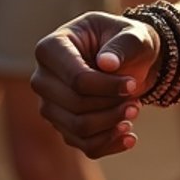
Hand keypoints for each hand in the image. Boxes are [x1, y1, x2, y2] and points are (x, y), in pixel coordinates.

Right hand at [31, 12, 160, 159]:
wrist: (129, 59)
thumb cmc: (126, 41)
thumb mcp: (133, 35)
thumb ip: (122, 45)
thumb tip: (107, 63)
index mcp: (52, 47)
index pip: (76, 78)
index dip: (107, 86)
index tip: (132, 84)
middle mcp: (42, 78)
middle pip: (76, 104)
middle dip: (111, 106)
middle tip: (136, 101)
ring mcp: (49, 104)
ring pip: (78, 127)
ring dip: (112, 124)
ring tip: (135, 110)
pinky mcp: (62, 125)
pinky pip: (83, 144)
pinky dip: (109, 143)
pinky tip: (129, 136)